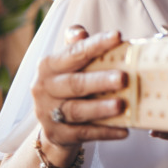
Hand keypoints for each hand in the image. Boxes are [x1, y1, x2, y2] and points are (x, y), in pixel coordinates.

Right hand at [32, 28, 128, 158]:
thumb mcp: (68, 63)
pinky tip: (123, 130)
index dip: (96, 45)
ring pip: (77, 110)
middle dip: (99, 81)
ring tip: (121, 105)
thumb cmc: (67, 83)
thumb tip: (80, 33)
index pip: (74, 52)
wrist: (52, 122)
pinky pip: (84, 133)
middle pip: (75, 84)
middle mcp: (44, 89)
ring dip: (101, 108)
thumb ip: (76, 45)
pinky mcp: (58, 135)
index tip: (117, 37)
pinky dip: (104, 131)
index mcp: (48, 66)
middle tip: (122, 78)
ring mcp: (49, 114)